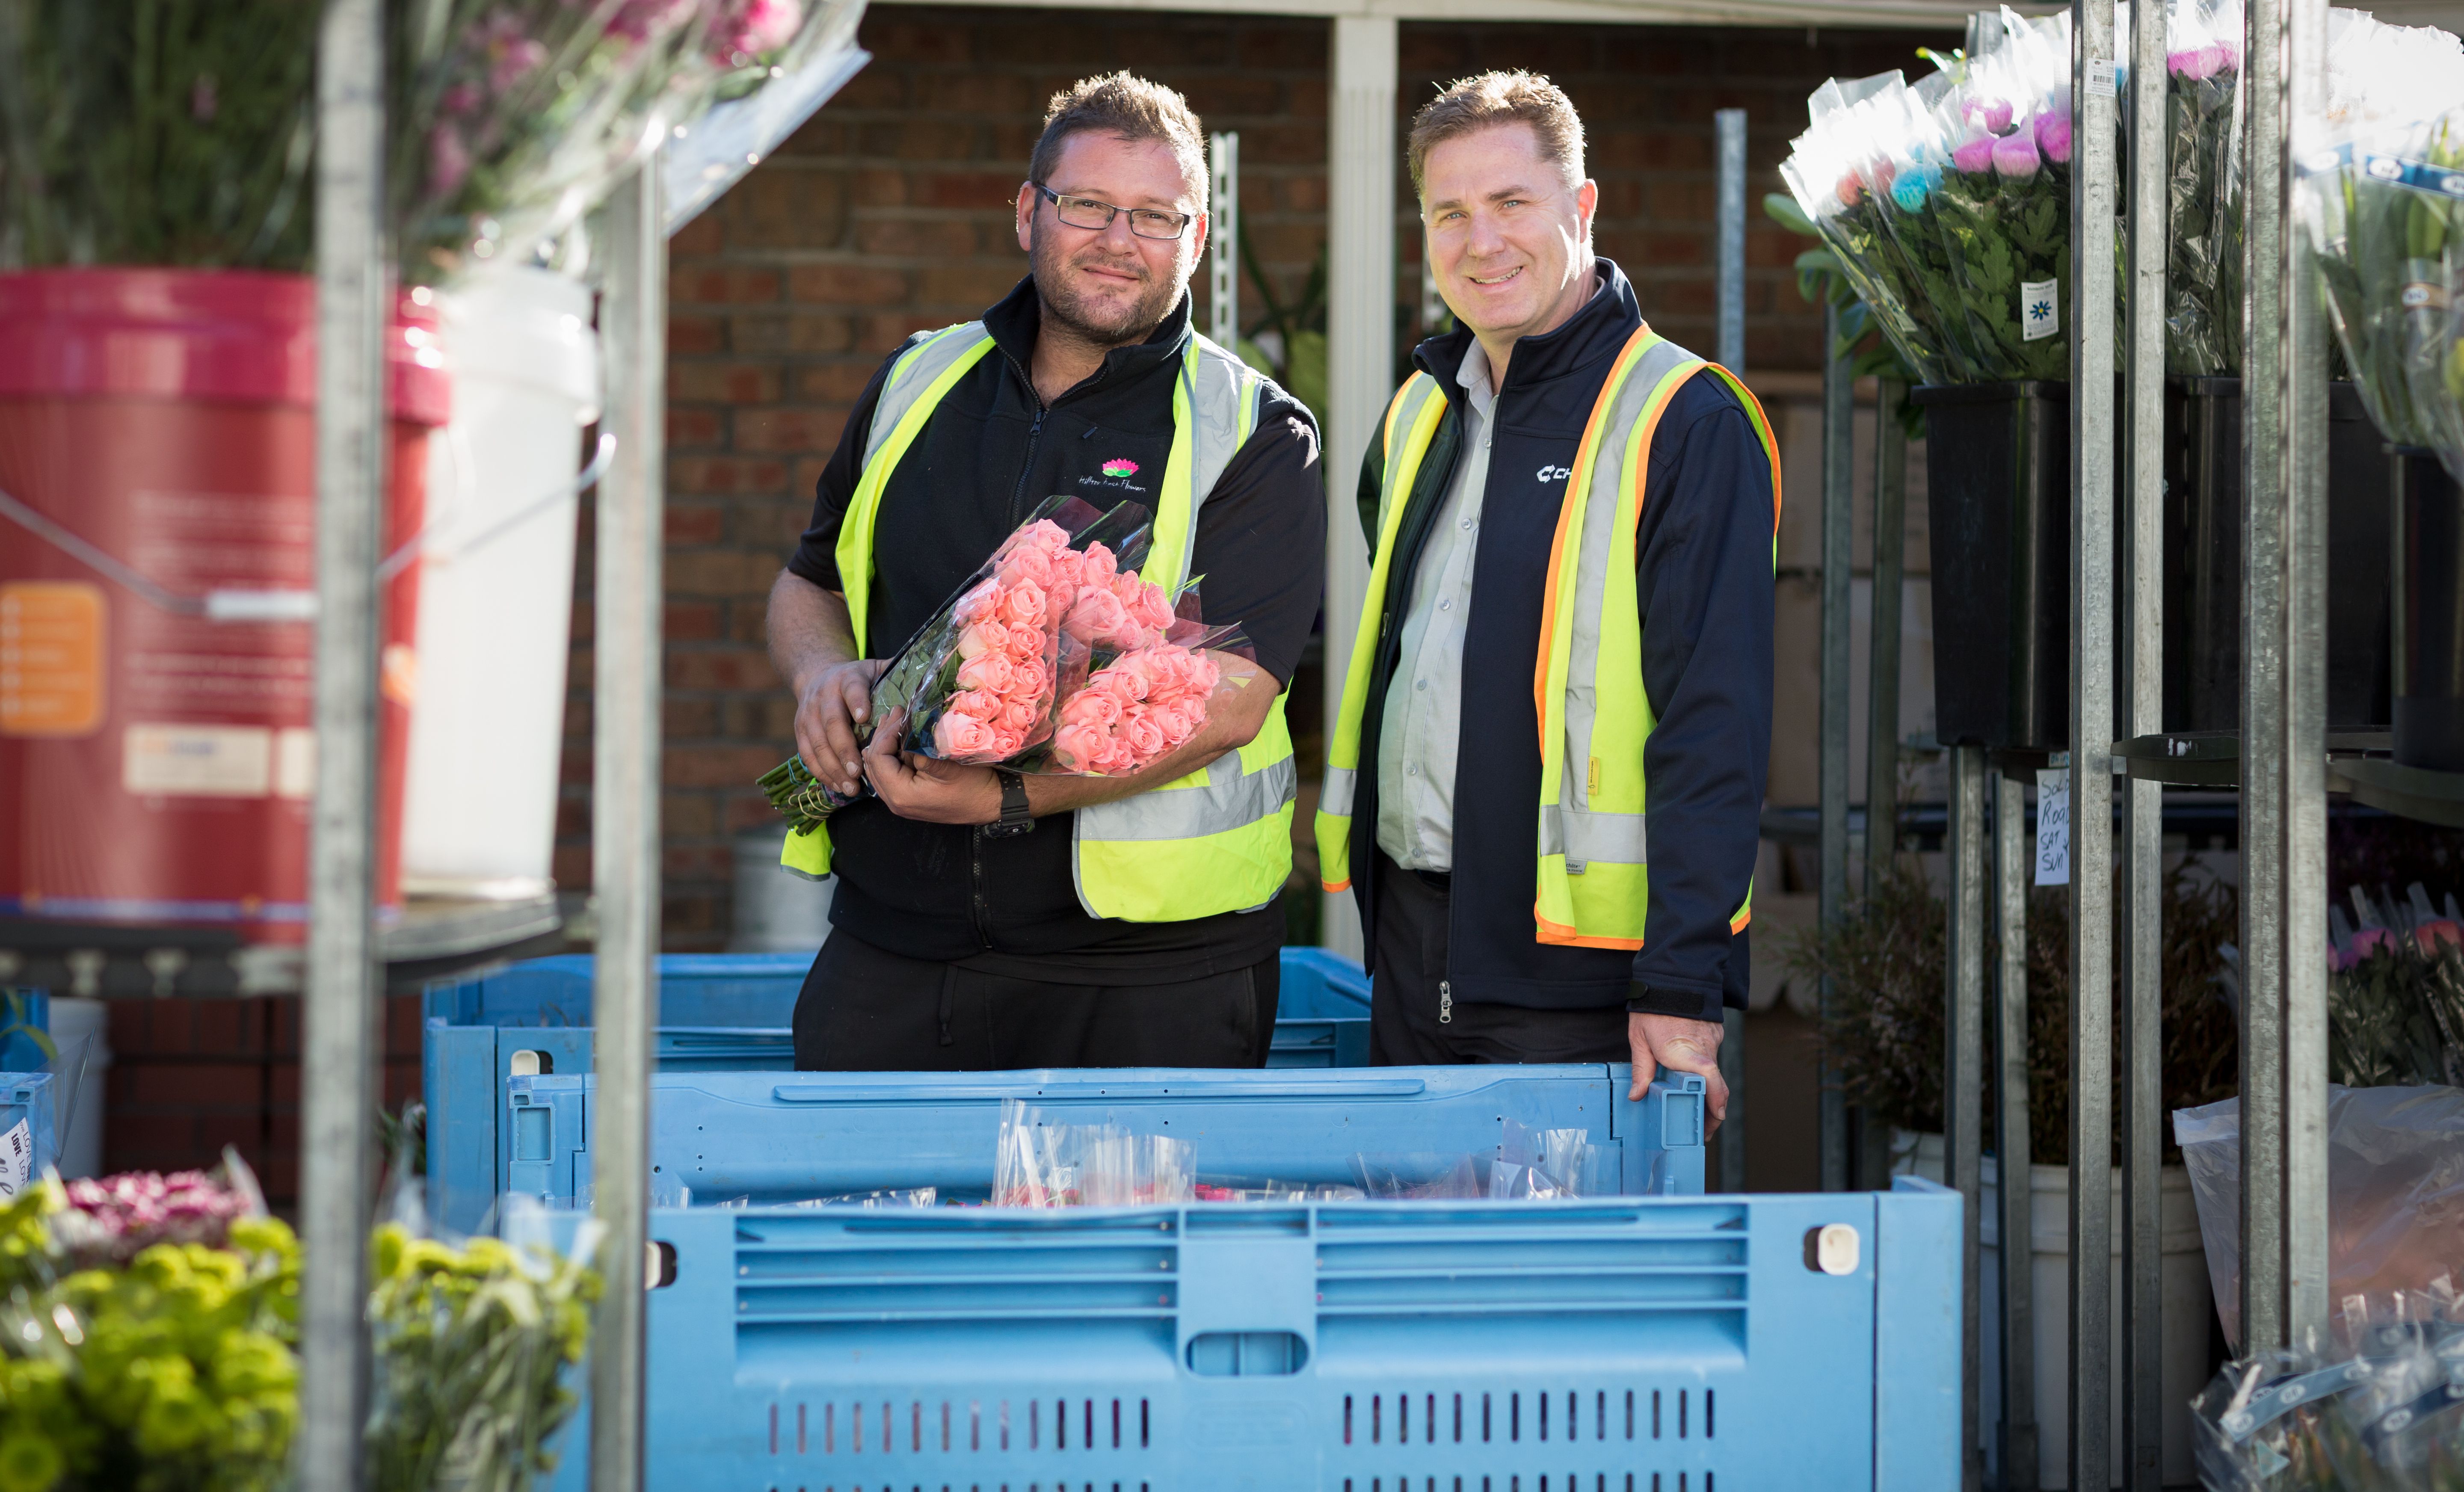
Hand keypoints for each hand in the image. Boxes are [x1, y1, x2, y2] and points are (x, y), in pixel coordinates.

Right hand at [794, 658, 887, 795]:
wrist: (817, 674)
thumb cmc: (859, 679)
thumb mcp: (877, 670)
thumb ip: (897, 677)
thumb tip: (929, 683)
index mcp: (847, 679)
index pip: (852, 689)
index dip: (858, 702)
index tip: (866, 718)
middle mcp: (824, 695)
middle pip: (831, 722)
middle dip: (844, 749)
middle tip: (858, 771)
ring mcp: (808, 713)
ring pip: (817, 743)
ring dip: (832, 767)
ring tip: (851, 787)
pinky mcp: (799, 729)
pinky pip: (807, 754)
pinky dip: (821, 772)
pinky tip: (837, 785)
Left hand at [862, 708, 1003, 823]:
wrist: (991, 803)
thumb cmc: (973, 786)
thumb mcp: (948, 764)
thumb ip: (920, 749)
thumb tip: (903, 730)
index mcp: (901, 794)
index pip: (878, 759)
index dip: (886, 734)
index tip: (901, 716)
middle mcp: (895, 801)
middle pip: (873, 764)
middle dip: (882, 736)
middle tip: (894, 712)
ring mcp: (900, 801)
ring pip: (879, 769)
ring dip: (885, 744)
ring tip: (894, 721)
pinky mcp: (908, 797)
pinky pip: (889, 775)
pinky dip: (891, 756)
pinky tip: (899, 740)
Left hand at [1628, 1012, 1729, 1133]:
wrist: (1673, 976)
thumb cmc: (1653, 1008)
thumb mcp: (1639, 1039)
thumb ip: (1641, 1069)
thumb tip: (1636, 1095)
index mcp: (1684, 1053)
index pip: (1709, 1082)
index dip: (1715, 1103)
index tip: (1715, 1119)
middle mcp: (1703, 1049)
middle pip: (1717, 1084)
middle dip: (1714, 1109)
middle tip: (1704, 1129)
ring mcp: (1712, 1041)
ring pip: (1715, 1072)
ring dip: (1710, 1090)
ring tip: (1698, 1110)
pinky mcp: (1715, 1033)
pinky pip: (1713, 1056)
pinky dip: (1708, 1071)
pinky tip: (1695, 1079)